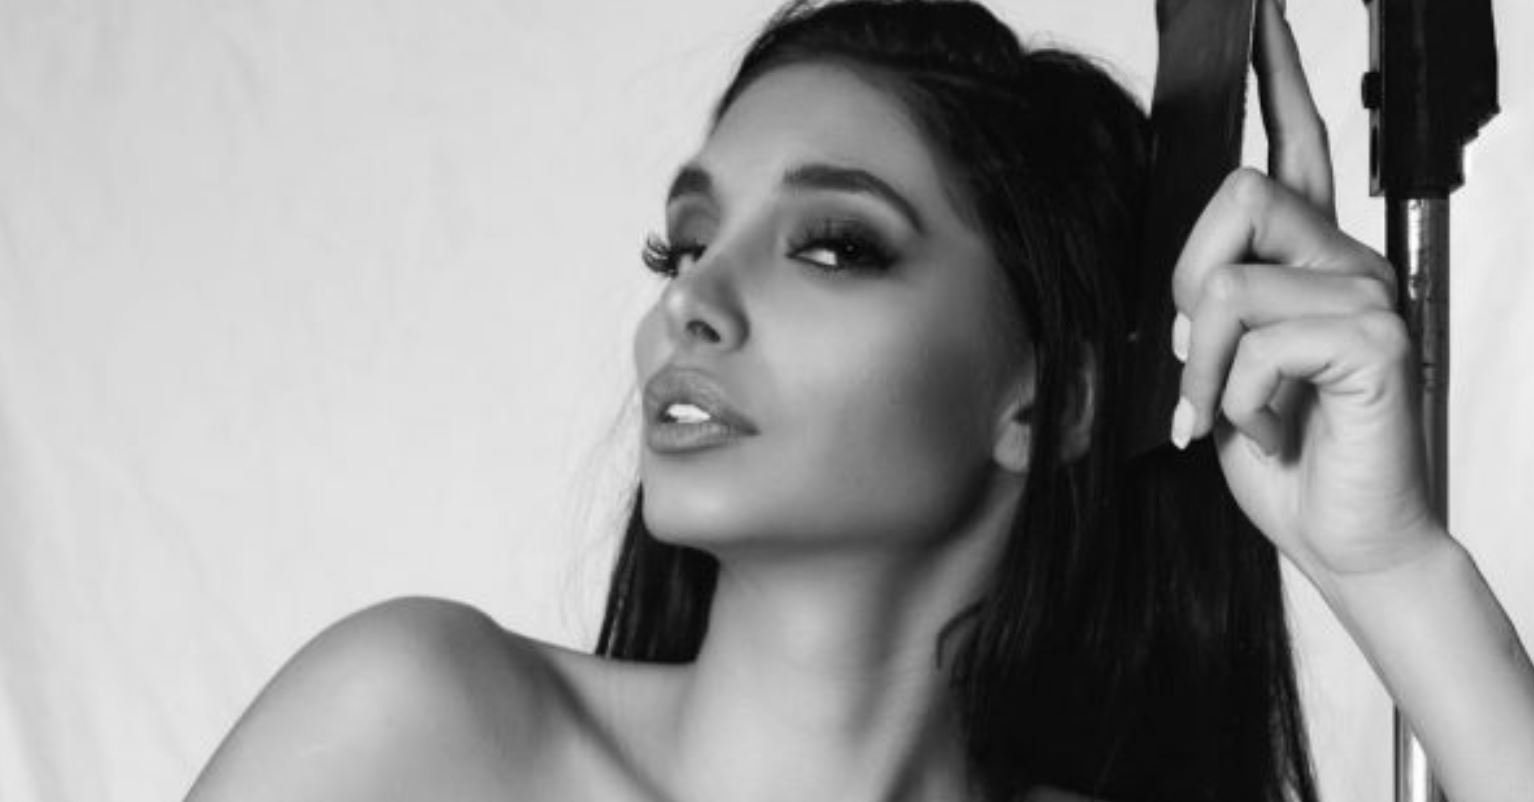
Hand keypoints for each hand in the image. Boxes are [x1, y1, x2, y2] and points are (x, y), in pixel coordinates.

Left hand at [1169, 0, 1442, 586]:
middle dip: (1185, 288)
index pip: (1296, 145)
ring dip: (1202, 367)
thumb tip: (1183, 287)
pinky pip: (1260, 337)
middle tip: (1194, 363)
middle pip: (1239, 196)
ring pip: (1229, 283)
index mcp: (1308, 258)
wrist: (1339, 532)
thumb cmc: (1285, 451)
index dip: (1279, 77)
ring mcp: (1367, 295)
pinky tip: (1272, 428)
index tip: (1262, 15)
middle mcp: (1346, 261)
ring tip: (1229, 414)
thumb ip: (1207, 304)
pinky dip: (1239, 397)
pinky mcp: (1375, 340)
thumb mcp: (1218, 366)